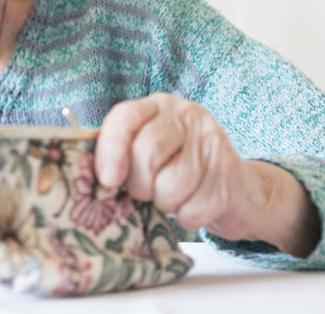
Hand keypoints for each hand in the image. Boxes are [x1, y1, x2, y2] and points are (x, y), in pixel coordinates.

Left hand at [94, 93, 319, 256]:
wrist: (237, 188)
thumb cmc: (177, 169)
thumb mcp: (147, 151)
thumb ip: (120, 153)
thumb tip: (87, 175)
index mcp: (157, 106)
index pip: (126, 117)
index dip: (111, 149)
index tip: (107, 180)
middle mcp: (187, 115)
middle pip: (147, 153)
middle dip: (139, 185)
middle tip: (144, 192)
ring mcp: (212, 141)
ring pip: (171, 185)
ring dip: (165, 204)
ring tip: (170, 198)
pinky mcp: (230, 173)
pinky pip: (194, 208)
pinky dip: (188, 218)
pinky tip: (193, 205)